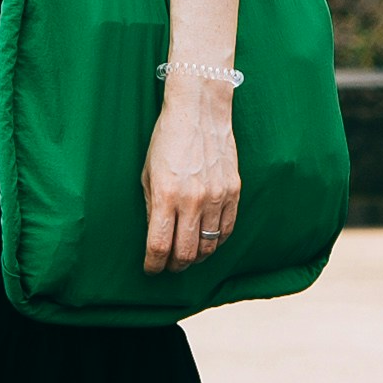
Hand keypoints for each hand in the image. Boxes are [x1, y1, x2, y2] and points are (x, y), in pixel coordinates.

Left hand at [140, 78, 241, 276]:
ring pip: (209, 245)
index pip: (160, 246)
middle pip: (186, 253)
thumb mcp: (148, 174)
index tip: (151, 269)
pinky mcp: (234, 191)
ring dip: (197, 257)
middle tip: (169, 267)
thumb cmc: (167, 140)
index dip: (154, 265)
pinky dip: (217, 241)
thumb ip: (152, 207)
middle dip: (174, 266)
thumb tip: (156, 237)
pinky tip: (208, 241)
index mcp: (166, 195)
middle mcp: (193, 199)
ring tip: (188, 256)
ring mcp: (216, 196)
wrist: (199, 112)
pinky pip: (228, 229)